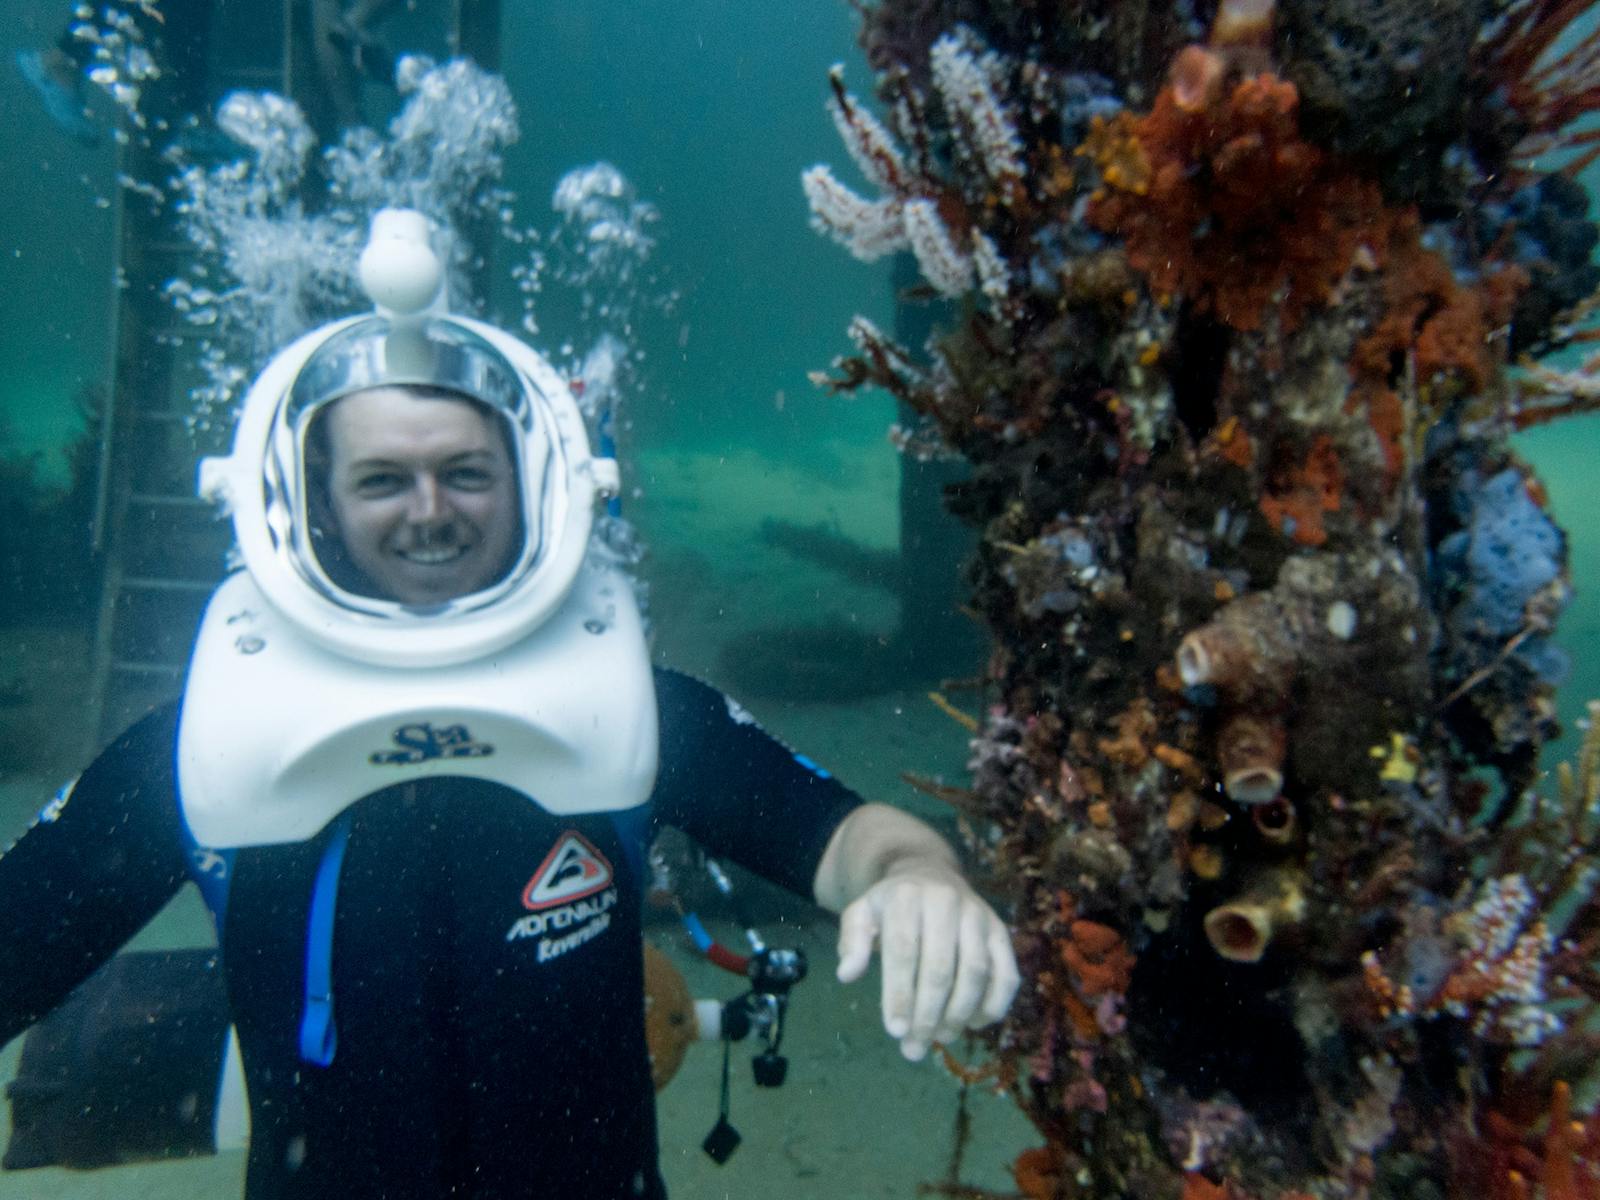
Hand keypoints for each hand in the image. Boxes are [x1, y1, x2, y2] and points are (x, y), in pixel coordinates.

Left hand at [835, 860, 1018, 1060]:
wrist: (929, 876)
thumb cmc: (892, 907)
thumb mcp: (862, 914)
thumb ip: (852, 942)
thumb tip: (847, 974)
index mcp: (907, 896)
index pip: (904, 950)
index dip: (900, 994)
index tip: (895, 1031)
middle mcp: (947, 901)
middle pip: (941, 967)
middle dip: (928, 1014)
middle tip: (915, 1047)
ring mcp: (978, 916)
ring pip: (975, 972)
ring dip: (959, 1014)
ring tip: (940, 1039)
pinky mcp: (1000, 932)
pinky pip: (1006, 973)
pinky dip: (994, 1004)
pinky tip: (973, 1024)